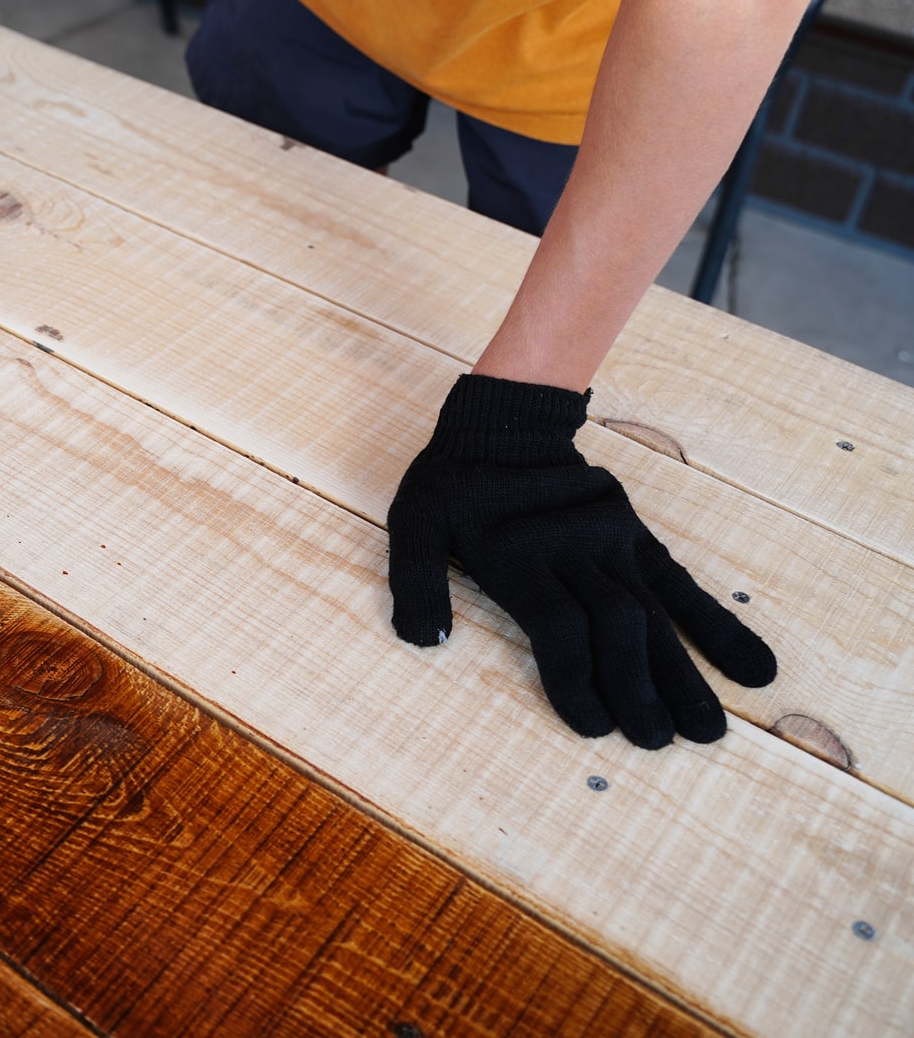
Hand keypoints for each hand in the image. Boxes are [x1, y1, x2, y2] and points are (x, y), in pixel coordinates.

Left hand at [388, 374, 775, 747]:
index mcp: (517, 553)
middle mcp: (573, 548)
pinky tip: (753, 670)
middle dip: (639, 688)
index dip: (578, 680)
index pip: (561, 626)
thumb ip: (414, 578)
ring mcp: (614, 541)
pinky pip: (683, 585)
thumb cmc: (452, 485)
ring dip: (683, 673)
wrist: (505, 423)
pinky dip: (719, 628)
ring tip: (708, 730)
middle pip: (617, 625)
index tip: (596, 728)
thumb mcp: (411, 521)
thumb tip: (424, 640)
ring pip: (655, 613)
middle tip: (658, 742)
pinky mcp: (639, 537)